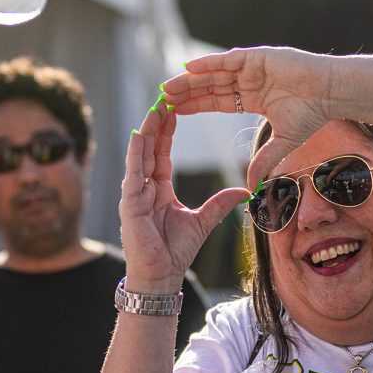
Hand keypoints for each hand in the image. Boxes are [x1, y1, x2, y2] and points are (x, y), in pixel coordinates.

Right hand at [119, 100, 249, 291]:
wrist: (161, 276)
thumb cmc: (175, 252)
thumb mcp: (203, 221)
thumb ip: (220, 204)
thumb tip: (243, 193)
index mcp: (159, 189)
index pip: (162, 153)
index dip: (167, 131)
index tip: (175, 110)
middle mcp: (144, 188)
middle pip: (150, 148)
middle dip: (156, 123)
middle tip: (164, 97)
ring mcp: (134, 194)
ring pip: (140, 156)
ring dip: (146, 131)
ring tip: (154, 108)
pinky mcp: (129, 204)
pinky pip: (133, 174)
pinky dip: (135, 155)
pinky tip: (138, 136)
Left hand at [162, 46, 332, 186]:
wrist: (331, 93)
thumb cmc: (313, 114)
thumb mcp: (282, 142)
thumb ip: (264, 161)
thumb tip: (251, 187)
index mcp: (252, 98)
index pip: (216, 102)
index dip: (195, 106)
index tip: (175, 112)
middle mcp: (249, 80)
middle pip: (210, 86)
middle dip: (187, 93)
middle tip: (163, 99)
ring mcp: (252, 67)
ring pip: (214, 73)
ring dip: (190, 79)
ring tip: (168, 86)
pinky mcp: (257, 57)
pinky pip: (227, 60)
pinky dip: (207, 63)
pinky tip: (188, 68)